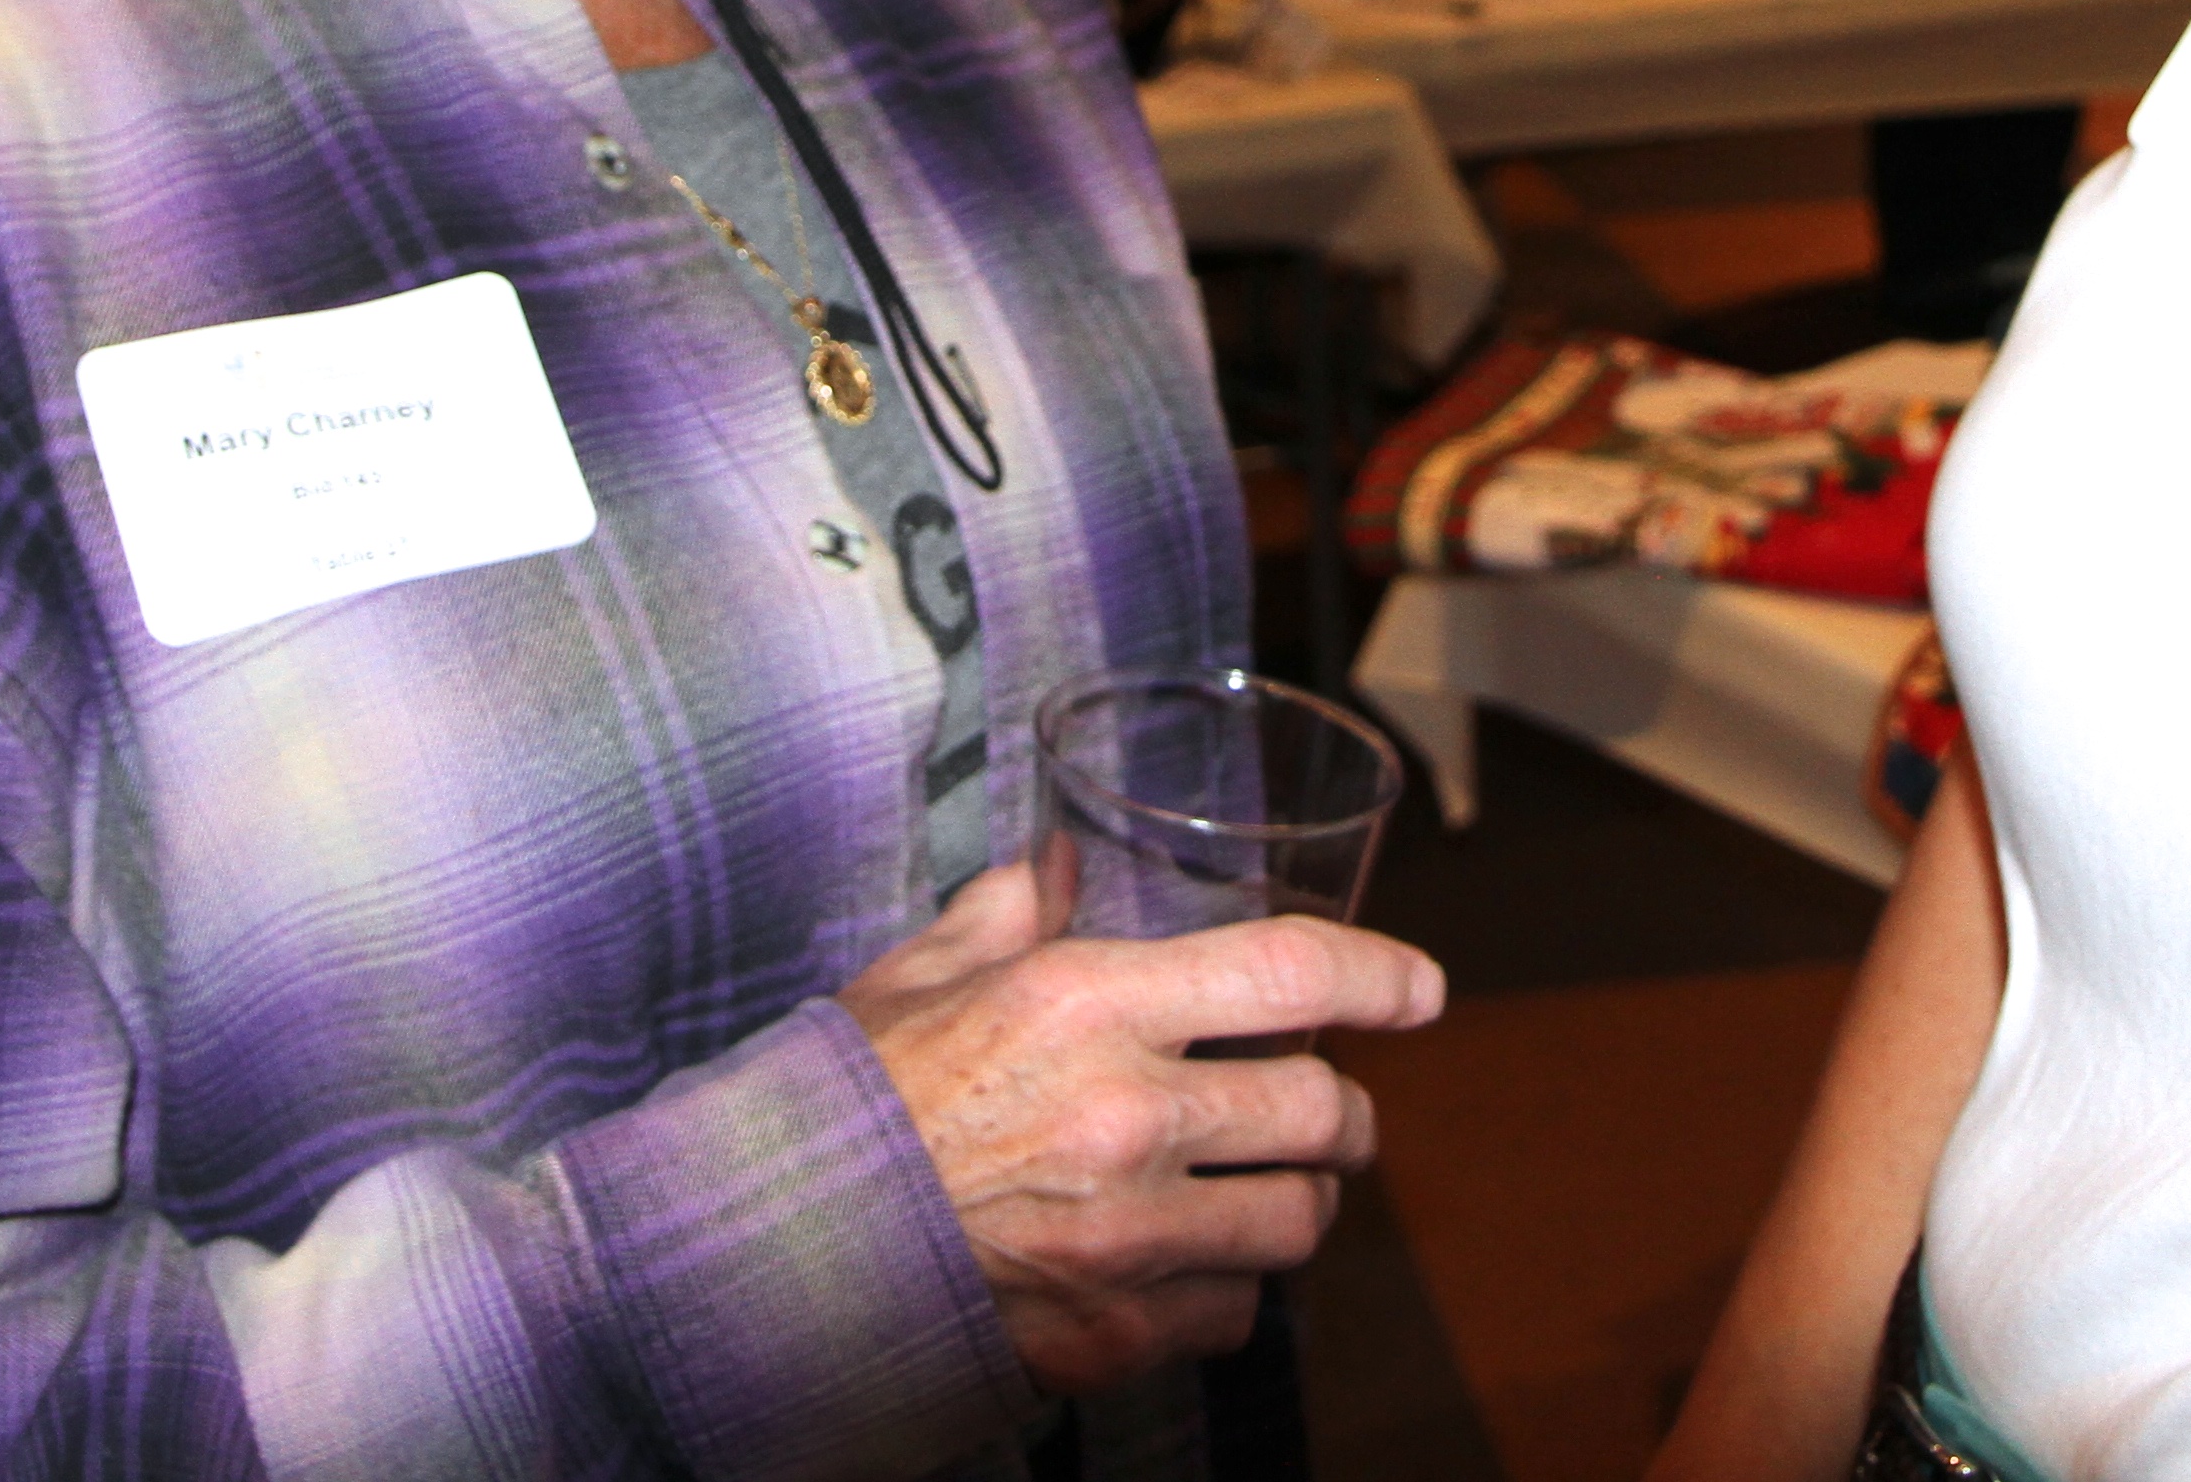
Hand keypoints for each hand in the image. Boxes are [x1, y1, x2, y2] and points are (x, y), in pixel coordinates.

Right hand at [841, 862, 1448, 1399]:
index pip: (1288, 974)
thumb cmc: (841, 1108)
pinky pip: (1235, 1313)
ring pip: (1298, 1221)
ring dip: (1297, 1204)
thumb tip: (1060, 859)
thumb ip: (1006, 912)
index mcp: (1084, 1002)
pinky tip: (1187, 1269)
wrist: (767, 1259)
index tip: (1423, 990)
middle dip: (1349, 1115)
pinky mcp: (1115, 1331)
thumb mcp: (914, 979)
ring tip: (1269, 1194)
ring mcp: (1128, 1233)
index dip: (1381, 976)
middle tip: (1336, 1117)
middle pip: (1324, 1110)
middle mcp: (1125, 1113)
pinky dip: (1227, 1292)